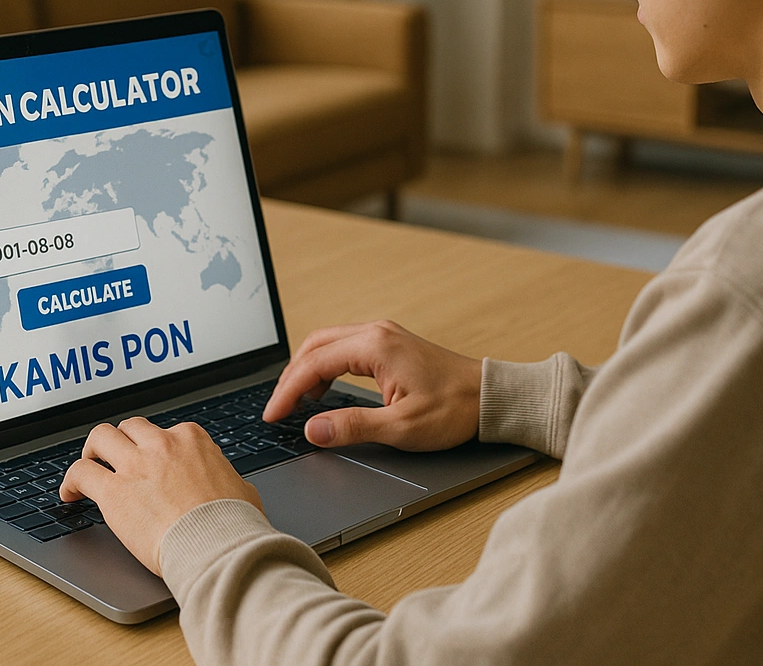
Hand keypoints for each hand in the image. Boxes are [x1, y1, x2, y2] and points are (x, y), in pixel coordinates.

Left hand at [59, 418, 262, 575]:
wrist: (215, 545)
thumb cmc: (232, 523)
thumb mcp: (242, 489)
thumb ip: (228, 480)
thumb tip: (232, 487)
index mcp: (192, 440)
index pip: (167, 432)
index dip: (158, 449)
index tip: (154, 465)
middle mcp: (161, 445)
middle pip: (131, 427)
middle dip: (123, 442)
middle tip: (116, 459)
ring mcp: (135, 465)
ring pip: (100, 437)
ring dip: (93, 451)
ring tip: (89, 467)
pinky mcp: (114, 491)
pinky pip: (80, 473)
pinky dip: (71, 481)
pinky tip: (70, 494)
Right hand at [263, 319, 481, 451]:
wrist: (490, 397)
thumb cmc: (454, 410)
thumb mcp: (401, 428)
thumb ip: (353, 427)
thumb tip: (313, 430)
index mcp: (375, 346)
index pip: (313, 364)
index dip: (287, 392)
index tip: (272, 415)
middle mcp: (377, 332)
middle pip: (315, 346)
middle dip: (291, 377)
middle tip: (278, 408)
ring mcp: (384, 335)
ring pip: (328, 343)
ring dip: (308, 370)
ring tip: (297, 403)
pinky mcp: (391, 344)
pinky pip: (346, 347)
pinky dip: (326, 366)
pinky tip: (325, 390)